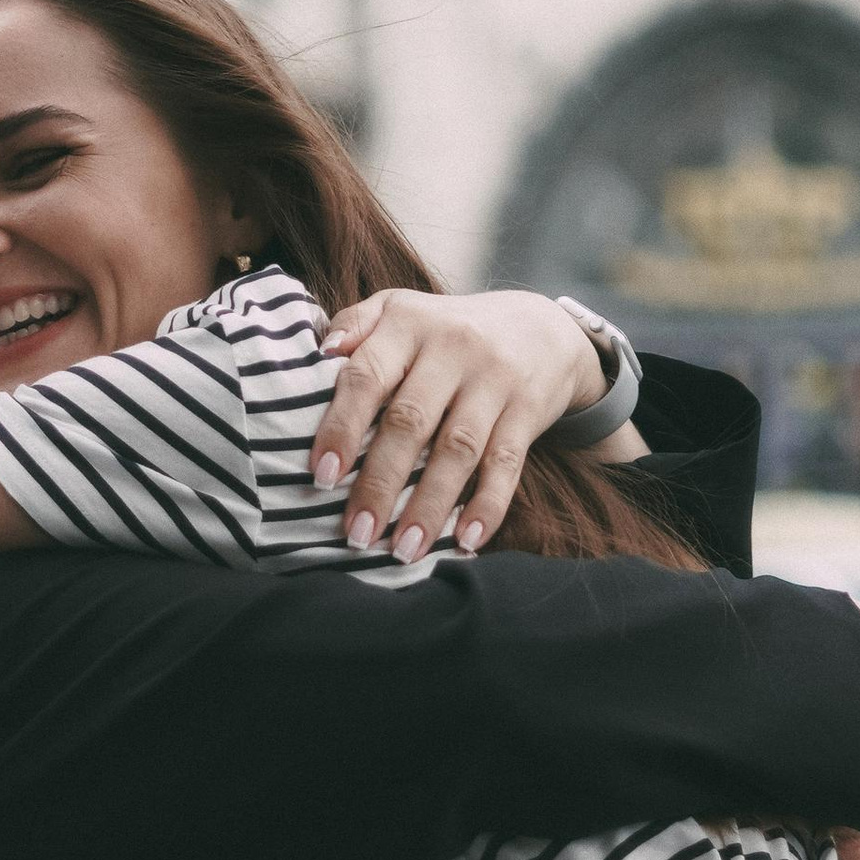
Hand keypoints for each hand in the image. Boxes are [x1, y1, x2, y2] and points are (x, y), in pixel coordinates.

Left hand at [310, 288, 614, 563]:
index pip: (368, 376)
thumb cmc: (448, 330)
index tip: (321, 476)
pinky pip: (507, 464)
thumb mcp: (401, 309)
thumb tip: (317, 353)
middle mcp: (453, 348)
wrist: (541, 329)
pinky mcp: (528, 411)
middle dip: (380, 484)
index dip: (343, 427)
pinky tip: (466, 540)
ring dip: (429, 506)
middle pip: (411, 422)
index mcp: (409, 324)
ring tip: (403, 550)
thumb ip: (357, 326)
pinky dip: (488, 505)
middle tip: (356, 534)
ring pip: (458, 451)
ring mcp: (494, 381)